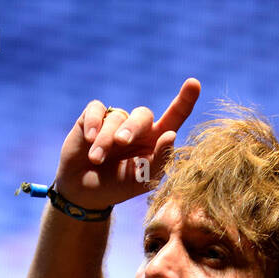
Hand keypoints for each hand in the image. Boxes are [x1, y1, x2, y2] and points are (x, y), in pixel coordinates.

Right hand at [53, 78, 201, 209]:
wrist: (84, 192)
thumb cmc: (116, 186)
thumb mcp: (141, 181)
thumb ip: (160, 160)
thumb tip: (171, 134)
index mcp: (155, 141)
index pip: (175, 116)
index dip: (185, 99)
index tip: (194, 83)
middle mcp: (138, 128)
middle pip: (143, 115)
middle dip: (132, 128)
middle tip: (121, 142)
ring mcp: (116, 120)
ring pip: (117, 117)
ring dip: (106, 140)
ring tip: (96, 159)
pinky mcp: (93, 117)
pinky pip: (97, 109)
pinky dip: (94, 122)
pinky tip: (89, 138)